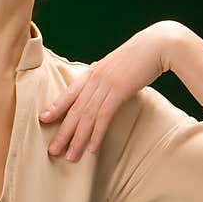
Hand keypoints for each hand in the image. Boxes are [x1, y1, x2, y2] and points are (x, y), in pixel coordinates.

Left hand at [39, 21, 180, 161]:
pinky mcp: (119, 91)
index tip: (43, 119)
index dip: (55, 107)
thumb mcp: (118, 65)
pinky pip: (104, 116)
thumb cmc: (142, 55)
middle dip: (62, 132)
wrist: (158, 44)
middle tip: (52, 151)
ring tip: (70, 157)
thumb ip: (108, 76)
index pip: (69, 92)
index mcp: (93, 72)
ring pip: (86, 116)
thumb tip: (105, 88)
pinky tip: (92, 148)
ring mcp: (106, 84)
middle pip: (74, 109)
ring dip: (77, 139)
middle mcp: (95, 78)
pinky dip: (97, 134)